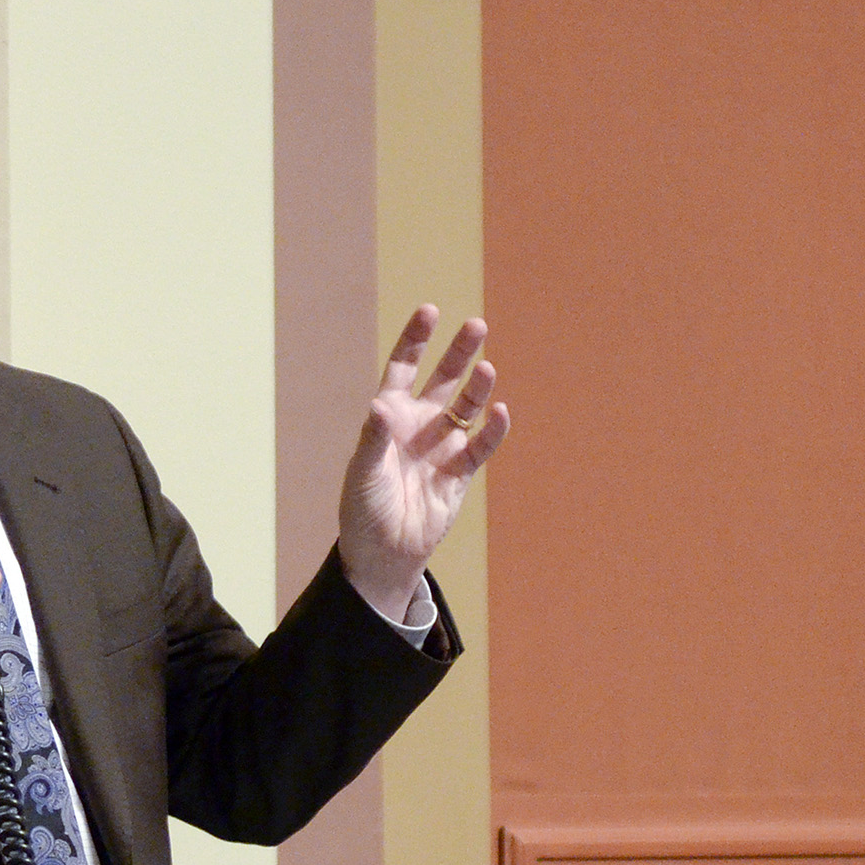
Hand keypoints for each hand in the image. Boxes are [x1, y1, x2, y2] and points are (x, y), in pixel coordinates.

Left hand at [337, 306, 509, 620]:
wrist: (383, 553)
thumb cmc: (364, 509)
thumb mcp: (363, 472)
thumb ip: (374, 438)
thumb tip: (381, 404)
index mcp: (389, 417)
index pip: (402, 368)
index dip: (416, 340)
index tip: (431, 311)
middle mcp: (418, 425)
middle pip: (442, 380)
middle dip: (458, 353)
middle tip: (477, 325)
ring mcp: (442, 446)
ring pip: (466, 407)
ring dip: (478, 388)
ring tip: (487, 368)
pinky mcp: (460, 472)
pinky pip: (480, 446)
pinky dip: (492, 431)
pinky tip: (500, 412)